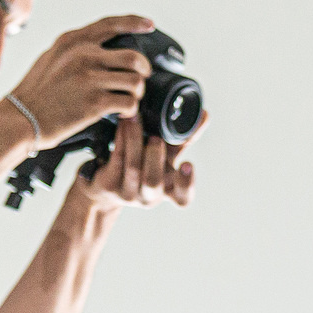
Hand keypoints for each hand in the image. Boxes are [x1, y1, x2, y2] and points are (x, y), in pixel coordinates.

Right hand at [6, 14, 157, 141]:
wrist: (21, 118)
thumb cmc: (36, 92)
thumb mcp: (52, 57)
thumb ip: (76, 50)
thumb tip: (100, 49)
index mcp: (73, 40)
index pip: (111, 24)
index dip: (135, 22)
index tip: (150, 24)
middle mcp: (83, 54)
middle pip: (134, 57)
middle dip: (143, 71)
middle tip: (138, 81)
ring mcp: (90, 78)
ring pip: (136, 81)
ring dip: (137, 93)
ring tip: (127, 100)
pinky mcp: (95, 102)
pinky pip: (129, 103)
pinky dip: (130, 110)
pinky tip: (121, 113)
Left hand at [69, 110, 207, 214]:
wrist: (108, 187)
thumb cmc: (144, 165)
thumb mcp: (166, 155)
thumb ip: (184, 137)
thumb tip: (204, 114)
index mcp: (168, 191)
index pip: (182, 198)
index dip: (186, 184)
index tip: (187, 164)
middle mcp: (149, 197)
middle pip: (153, 182)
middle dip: (154, 158)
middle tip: (155, 138)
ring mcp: (128, 194)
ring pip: (133, 168)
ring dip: (134, 139)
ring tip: (135, 118)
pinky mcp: (110, 185)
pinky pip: (117, 158)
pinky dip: (121, 138)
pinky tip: (123, 123)